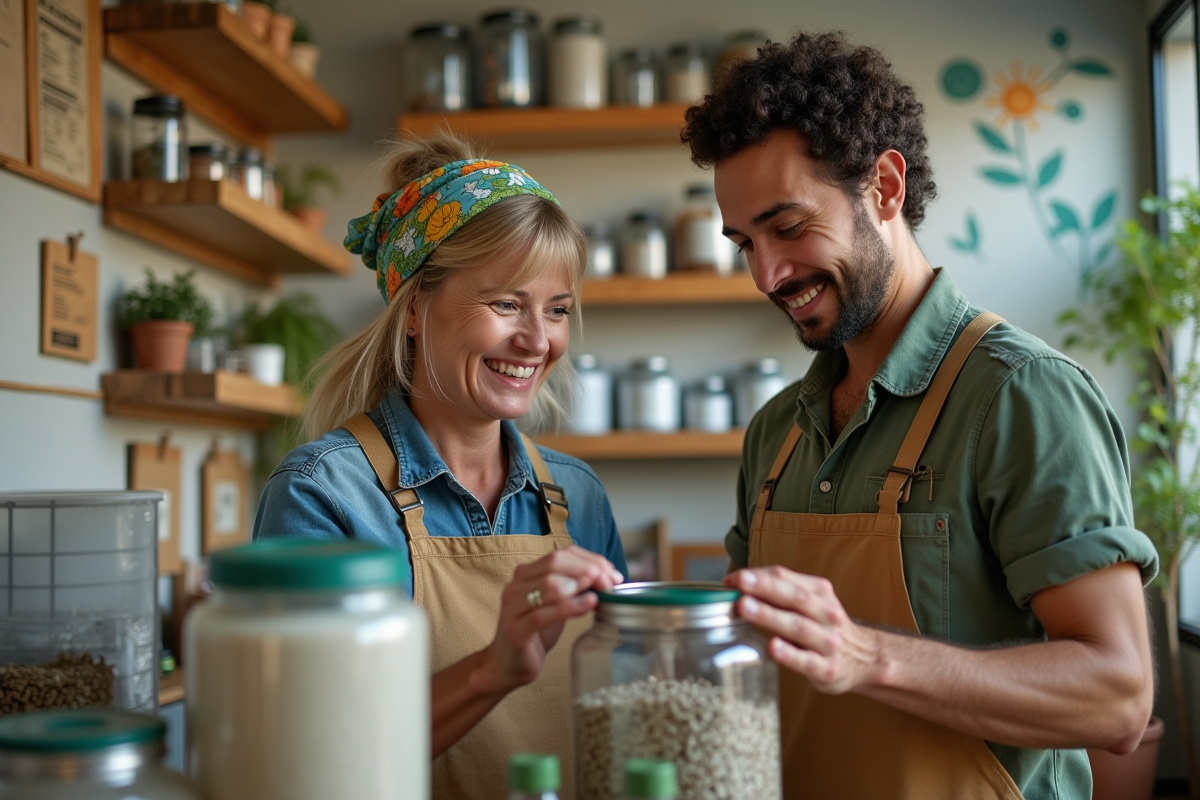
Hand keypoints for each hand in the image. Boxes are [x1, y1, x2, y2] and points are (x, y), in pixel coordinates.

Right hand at [476, 546, 622, 694]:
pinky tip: (589, 604)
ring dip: (580, 584)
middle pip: (555, 563)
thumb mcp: (558, 605)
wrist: (508, 665)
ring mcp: (512, 607)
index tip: (613, 573)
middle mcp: (516, 585)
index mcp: (526, 574)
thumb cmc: (537, 633)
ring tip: (601, 591)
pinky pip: (542, 614)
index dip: (590, 559)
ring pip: (548, 584)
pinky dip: (569, 606)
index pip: (561, 554)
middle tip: (610, 583)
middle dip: (588, 569)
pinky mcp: (515, 630)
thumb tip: (606, 579)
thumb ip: (575, 590)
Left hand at [726, 566, 882, 694]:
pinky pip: (807, 661)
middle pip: (794, 597)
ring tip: (745, 607)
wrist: (865, 658)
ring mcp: (828, 642)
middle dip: (765, 588)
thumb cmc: (825, 627)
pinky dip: (789, 654)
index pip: (785, 578)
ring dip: (770, 615)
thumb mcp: (811, 602)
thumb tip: (734, 582)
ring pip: (798, 626)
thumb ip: (778, 592)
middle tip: (740, 582)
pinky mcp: (827, 669)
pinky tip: (772, 646)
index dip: (758, 576)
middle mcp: (826, 613)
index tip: (733, 578)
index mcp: (819, 592)